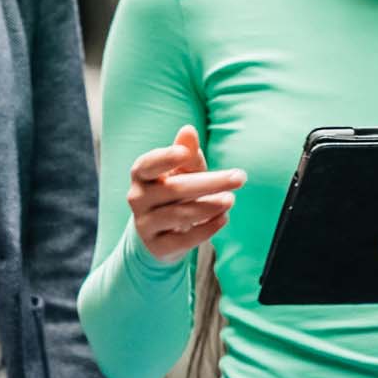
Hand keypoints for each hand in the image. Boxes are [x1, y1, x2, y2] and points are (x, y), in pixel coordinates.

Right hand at [128, 124, 245, 262]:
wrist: (159, 233)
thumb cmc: (174, 192)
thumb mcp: (181, 171)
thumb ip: (187, 153)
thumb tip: (188, 130)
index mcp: (141, 174)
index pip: (148, 164)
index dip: (165, 158)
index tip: (184, 153)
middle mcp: (138, 198)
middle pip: (174, 189)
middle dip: (209, 183)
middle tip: (239, 177)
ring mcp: (145, 224)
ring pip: (179, 215)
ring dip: (209, 206)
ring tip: (230, 199)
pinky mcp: (157, 246)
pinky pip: (183, 239)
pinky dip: (206, 229)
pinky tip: (223, 219)